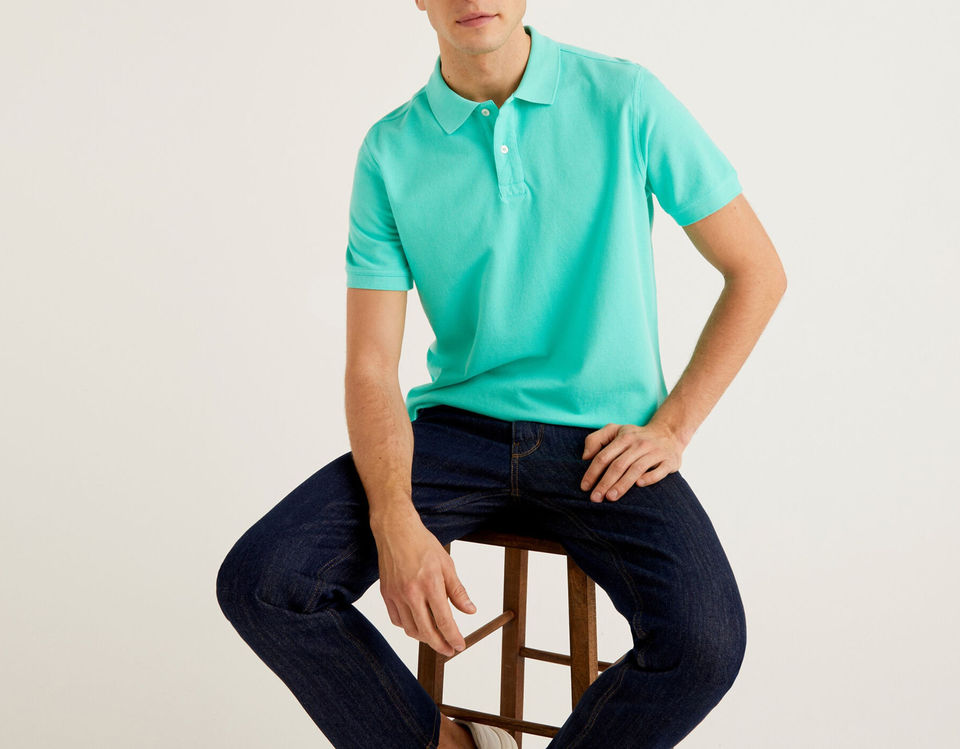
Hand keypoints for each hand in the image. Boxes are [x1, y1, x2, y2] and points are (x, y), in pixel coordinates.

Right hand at [372, 509, 476, 656]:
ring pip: (410, 629)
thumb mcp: (447, 565)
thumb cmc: (423, 544)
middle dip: (439, 645)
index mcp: (430, 584)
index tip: (460, 646)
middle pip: (426, 631)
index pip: (444, 620)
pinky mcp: (386, 594)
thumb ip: (458, 591)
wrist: (396, 531)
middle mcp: (411, 593)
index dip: (453, 637)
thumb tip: (470, 611)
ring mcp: (396, 595)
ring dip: (424, 638)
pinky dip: (408, 627)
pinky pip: (396, 620)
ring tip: (435, 637)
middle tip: (449, 650)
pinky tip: (417, 624)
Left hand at [580, 422, 682, 501]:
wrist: (668, 433)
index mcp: (623, 438)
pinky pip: (659, 471)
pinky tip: (639, 486)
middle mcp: (639, 444)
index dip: (592, 472)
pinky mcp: (669, 461)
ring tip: (610, 498)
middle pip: (618, 465)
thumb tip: (585, 457)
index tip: (584, 487)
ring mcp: (655, 452)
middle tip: (595, 498)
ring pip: (636, 469)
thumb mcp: (615, 430)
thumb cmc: (635, 437)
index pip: (604, 457)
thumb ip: (595, 440)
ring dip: (622, 484)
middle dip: (605, 483)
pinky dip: (649, 478)